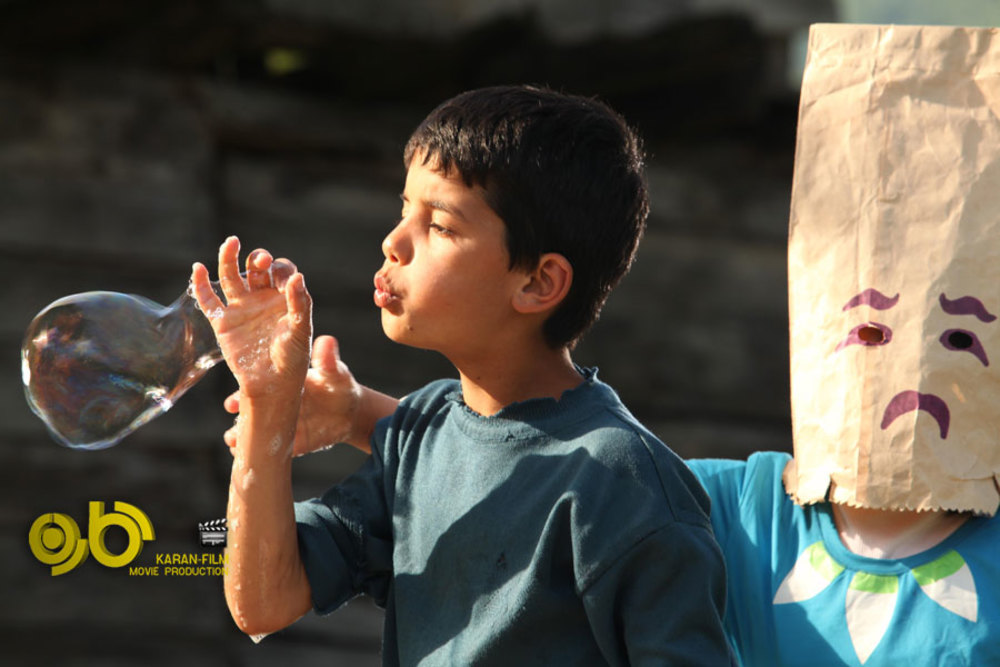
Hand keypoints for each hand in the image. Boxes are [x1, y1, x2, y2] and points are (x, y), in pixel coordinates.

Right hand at [190, 236, 312, 401]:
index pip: (282, 271)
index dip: (281, 269)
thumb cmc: (292, 359)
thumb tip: (297, 277)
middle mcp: (262, 298)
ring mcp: (241, 308)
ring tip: (231, 242)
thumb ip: (300, 304)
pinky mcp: (223, 321)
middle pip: (257, 268)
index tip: (283, 280)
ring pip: (231, 276)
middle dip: (259, 259)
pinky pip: (208, 299)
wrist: (271, 385)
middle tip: (261, 262)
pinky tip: (198, 268)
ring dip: (229, 258)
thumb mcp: (300, 330)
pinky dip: (201, 284)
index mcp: (284, 298)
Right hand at [223, 335, 368, 454]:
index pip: (257, 385)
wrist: (350, 412)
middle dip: (239, 416)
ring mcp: (280, 422)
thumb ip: (327, 360)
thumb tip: (327, 341)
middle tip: (232, 427)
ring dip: (242, 436)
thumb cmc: (339, 384)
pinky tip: (246, 456)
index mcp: (281, 382)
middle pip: (251, 409)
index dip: (243, 393)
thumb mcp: (334, 371)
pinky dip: (257, 451)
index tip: (233, 403)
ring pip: (255, 429)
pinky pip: (270, 447)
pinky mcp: (289, 441)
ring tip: (234, 443)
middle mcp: (275, 402)